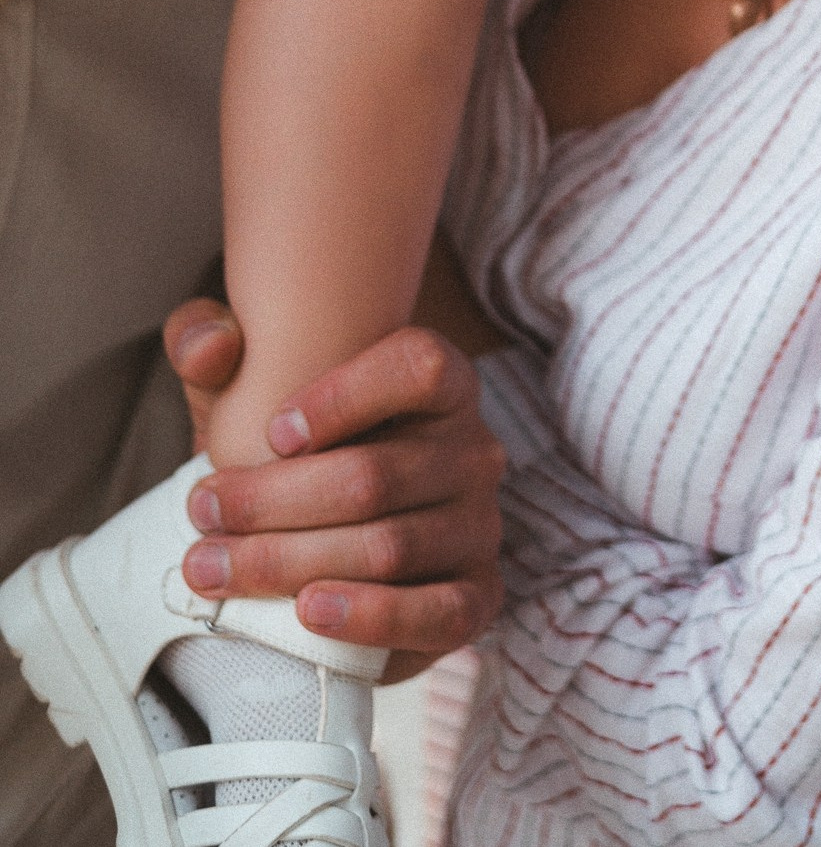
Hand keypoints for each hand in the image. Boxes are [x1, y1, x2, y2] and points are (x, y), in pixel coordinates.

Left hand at [164, 301, 505, 676]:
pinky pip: (437, 612)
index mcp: (443, 384)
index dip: (345, 397)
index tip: (270, 432)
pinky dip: (371, 615)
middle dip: (272, 502)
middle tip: (202, 514)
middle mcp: (474, 451)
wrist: (333, 541)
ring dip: (290, 563)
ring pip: (389, 546)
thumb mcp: (245, 390)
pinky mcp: (478, 597)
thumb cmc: (290, 453)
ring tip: (214, 568)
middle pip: (377, 475)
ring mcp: (481, 527)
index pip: (417, 367)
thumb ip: (207, 343)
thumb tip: (210, 348)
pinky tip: (307, 611)